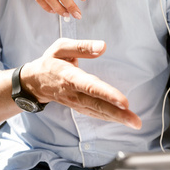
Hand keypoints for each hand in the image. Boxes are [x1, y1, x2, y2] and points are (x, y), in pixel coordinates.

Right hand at [22, 38, 141, 129]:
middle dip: (117, 114)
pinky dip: (109, 119)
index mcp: (69, 76)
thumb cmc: (51, 61)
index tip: (123, 101)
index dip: (106, 94)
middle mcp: (73, 92)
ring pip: (98, 112)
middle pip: (97, 105)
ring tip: (134, 123)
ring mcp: (76, 102)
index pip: (90, 86)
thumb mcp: (61, 47)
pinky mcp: (79, 106)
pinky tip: (123, 121)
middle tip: (135, 121)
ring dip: (117, 119)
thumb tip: (103, 46)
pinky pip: (95, 114)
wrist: (34, 81)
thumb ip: (82, 47)